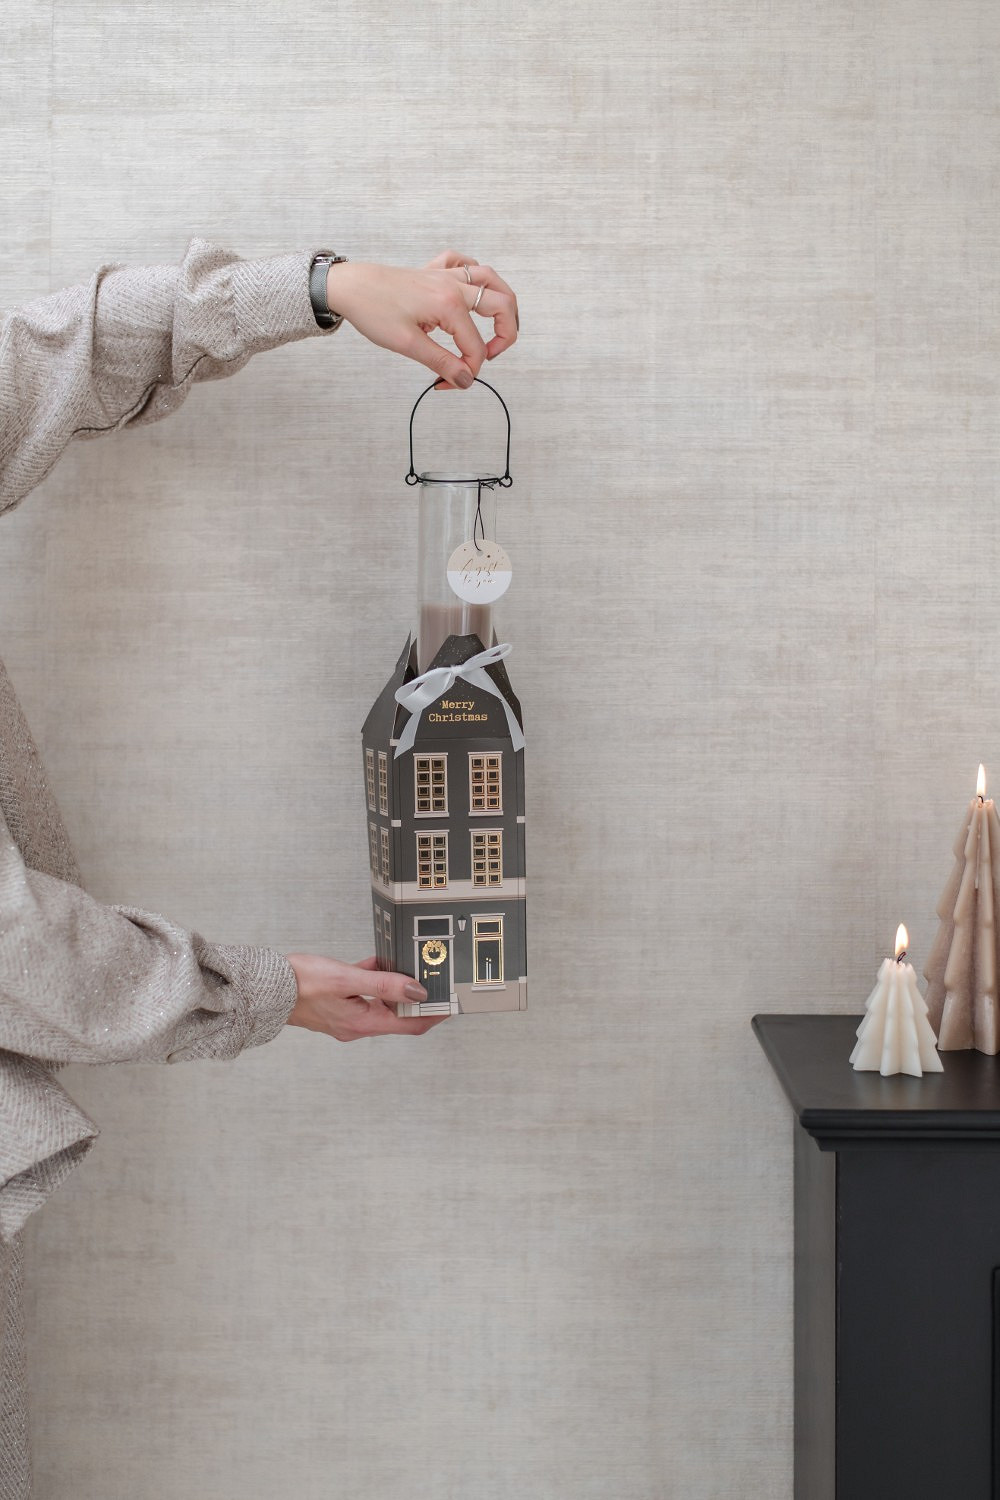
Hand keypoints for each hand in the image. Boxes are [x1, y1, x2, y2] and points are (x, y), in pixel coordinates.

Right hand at [284, 953, 447, 1039]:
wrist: (264, 987)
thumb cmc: (300, 983)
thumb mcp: (347, 978)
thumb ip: (384, 984)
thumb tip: (417, 990)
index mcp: (362, 1023)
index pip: (410, 1024)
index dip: (433, 1015)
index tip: (450, 1004)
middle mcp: (356, 1025)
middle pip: (397, 1015)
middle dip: (416, 999)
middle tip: (434, 979)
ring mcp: (345, 1017)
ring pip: (380, 1003)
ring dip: (393, 988)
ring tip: (407, 968)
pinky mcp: (336, 1006)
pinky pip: (363, 995)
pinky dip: (372, 981)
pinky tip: (375, 964)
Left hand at [325, 249, 518, 389]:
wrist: (349, 285)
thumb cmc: (373, 310)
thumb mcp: (407, 344)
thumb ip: (442, 362)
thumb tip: (466, 380)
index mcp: (450, 304)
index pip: (475, 347)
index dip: (468, 370)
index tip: (450, 383)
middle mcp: (454, 285)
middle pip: (502, 305)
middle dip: (506, 335)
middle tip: (491, 356)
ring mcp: (445, 274)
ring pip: (491, 280)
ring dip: (502, 301)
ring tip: (501, 324)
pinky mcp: (434, 270)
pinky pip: (464, 264)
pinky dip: (474, 275)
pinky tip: (471, 291)